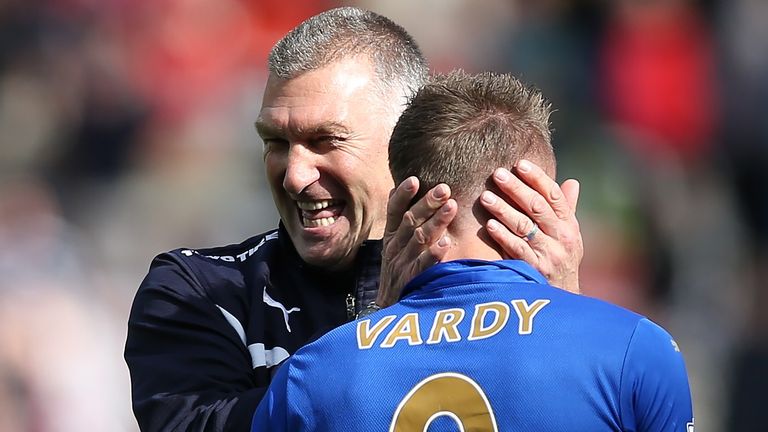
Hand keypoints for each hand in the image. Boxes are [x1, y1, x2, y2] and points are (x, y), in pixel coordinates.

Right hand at [377, 177, 457, 306]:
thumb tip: (397, 188)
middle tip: (444, 188)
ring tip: (451, 206)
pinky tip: (446, 243)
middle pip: (410, 221)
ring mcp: (402, 264)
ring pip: (419, 239)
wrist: (389, 308)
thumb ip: (397, 219)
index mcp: (391, 236)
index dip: (403, 196)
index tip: (414, 179)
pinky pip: (423, 266)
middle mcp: (394, 248)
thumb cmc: (397, 270)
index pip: (394, 211)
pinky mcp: (411, 281)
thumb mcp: (392, 244)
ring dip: (436, 222)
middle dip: (427, 204)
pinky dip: (434, 254)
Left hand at [480, 160, 582, 292]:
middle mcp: (562, 237)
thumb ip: (567, 209)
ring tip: (486, 197)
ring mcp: (549, 254)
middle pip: (537, 207)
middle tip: (497, 174)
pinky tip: (489, 225)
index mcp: (569, 225)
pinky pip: (517, 249)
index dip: (537, 178)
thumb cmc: (561, 260)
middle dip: (516, 188)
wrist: (562, 299)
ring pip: (524, 226)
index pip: (554, 195)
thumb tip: (572, 182)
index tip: (520, 163)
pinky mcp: (536, 270)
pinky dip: (503, 236)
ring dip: (504, 209)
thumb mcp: (570, 236)